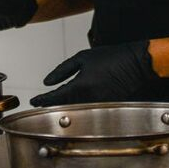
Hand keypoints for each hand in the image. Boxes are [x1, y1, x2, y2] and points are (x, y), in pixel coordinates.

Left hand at [31, 41, 155, 106]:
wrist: (136, 64)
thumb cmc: (111, 57)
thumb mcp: (83, 58)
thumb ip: (63, 70)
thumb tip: (47, 81)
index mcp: (81, 85)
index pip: (56, 97)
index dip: (42, 100)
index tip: (33, 101)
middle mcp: (88, 98)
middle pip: (63, 107)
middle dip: (50, 106)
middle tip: (39, 104)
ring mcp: (98, 105)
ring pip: (74, 110)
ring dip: (63, 107)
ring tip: (53, 104)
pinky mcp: (106, 107)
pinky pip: (87, 109)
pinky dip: (77, 107)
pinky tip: (73, 103)